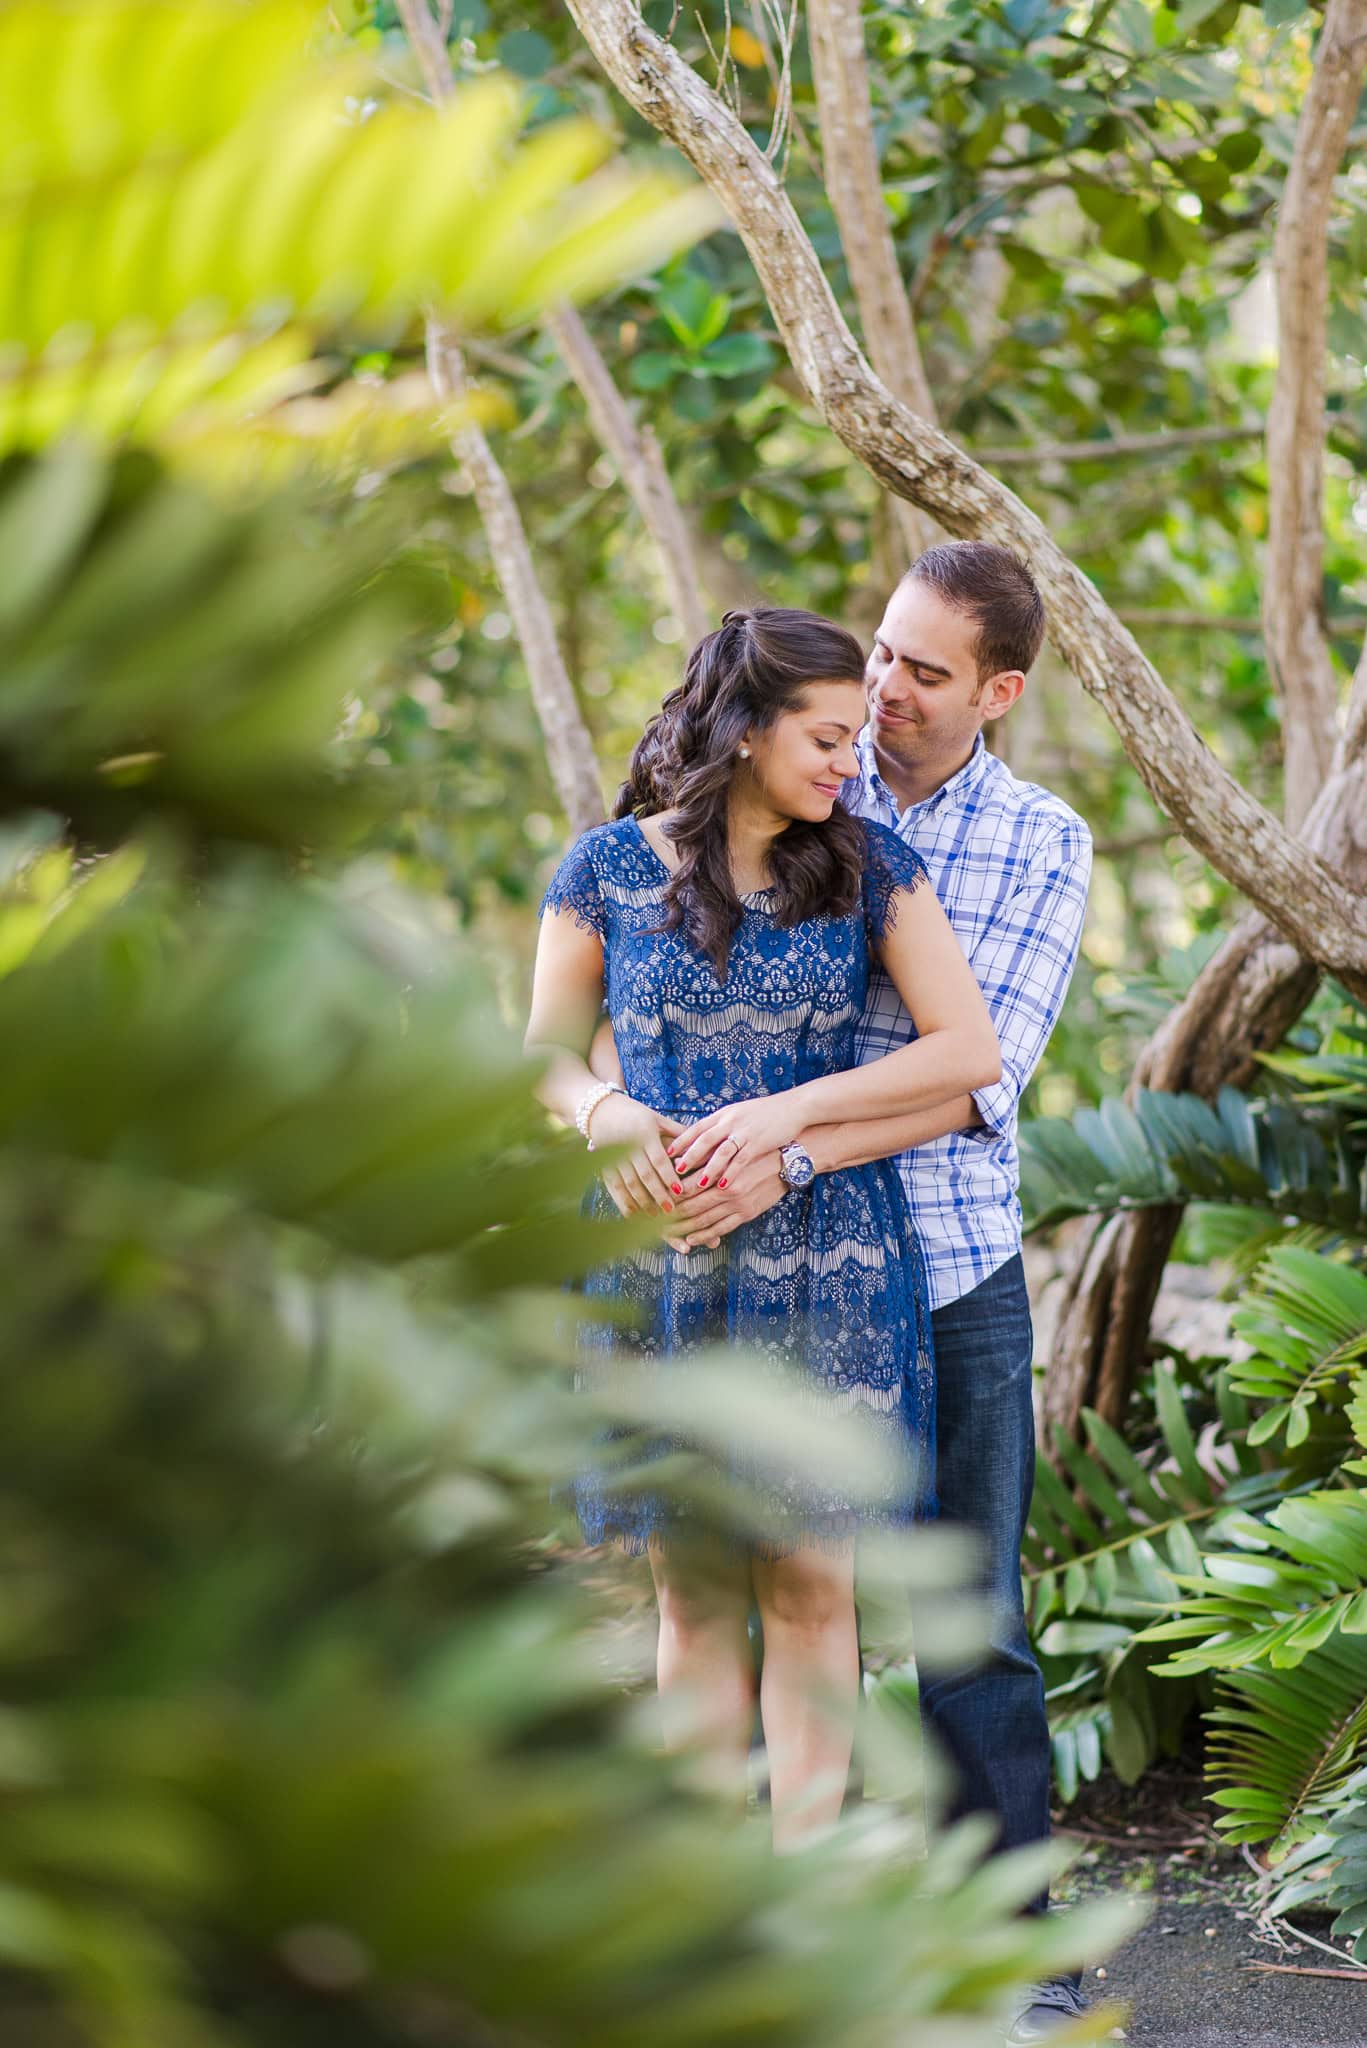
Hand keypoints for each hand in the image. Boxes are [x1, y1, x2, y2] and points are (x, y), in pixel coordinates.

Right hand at [588, 1094, 684, 1216]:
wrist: (599, 1109)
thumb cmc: (634, 1113)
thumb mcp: (656, 1118)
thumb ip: (676, 1132)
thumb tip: (700, 1144)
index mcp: (644, 1133)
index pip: (658, 1159)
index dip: (668, 1176)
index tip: (679, 1192)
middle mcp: (627, 1146)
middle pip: (644, 1175)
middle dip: (658, 1194)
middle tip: (670, 1211)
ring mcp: (613, 1157)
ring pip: (629, 1184)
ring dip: (642, 1202)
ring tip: (655, 1216)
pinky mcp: (603, 1166)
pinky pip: (614, 1188)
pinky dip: (623, 1202)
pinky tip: (633, 1215)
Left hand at [663, 1151, 787, 1251]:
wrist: (790, 1157)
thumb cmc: (758, 1146)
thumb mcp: (732, 1145)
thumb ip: (709, 1155)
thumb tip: (681, 1159)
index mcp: (721, 1168)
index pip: (686, 1184)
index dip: (668, 1194)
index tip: (652, 1199)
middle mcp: (727, 1187)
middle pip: (691, 1204)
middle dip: (670, 1214)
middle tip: (651, 1221)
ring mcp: (738, 1202)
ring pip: (704, 1219)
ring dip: (683, 1228)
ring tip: (666, 1233)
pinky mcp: (748, 1212)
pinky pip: (723, 1227)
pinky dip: (705, 1235)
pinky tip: (691, 1239)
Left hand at [667, 1092, 805, 1182]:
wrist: (793, 1108)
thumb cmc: (765, 1114)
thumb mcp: (739, 1114)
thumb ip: (722, 1125)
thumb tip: (703, 1138)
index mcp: (724, 1114)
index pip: (697, 1128)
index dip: (681, 1141)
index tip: (667, 1153)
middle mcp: (730, 1121)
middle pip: (704, 1140)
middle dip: (688, 1157)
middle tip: (674, 1173)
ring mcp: (744, 1132)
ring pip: (720, 1152)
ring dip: (707, 1169)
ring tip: (696, 1184)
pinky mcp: (758, 1143)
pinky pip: (740, 1160)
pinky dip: (730, 1173)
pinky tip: (722, 1186)